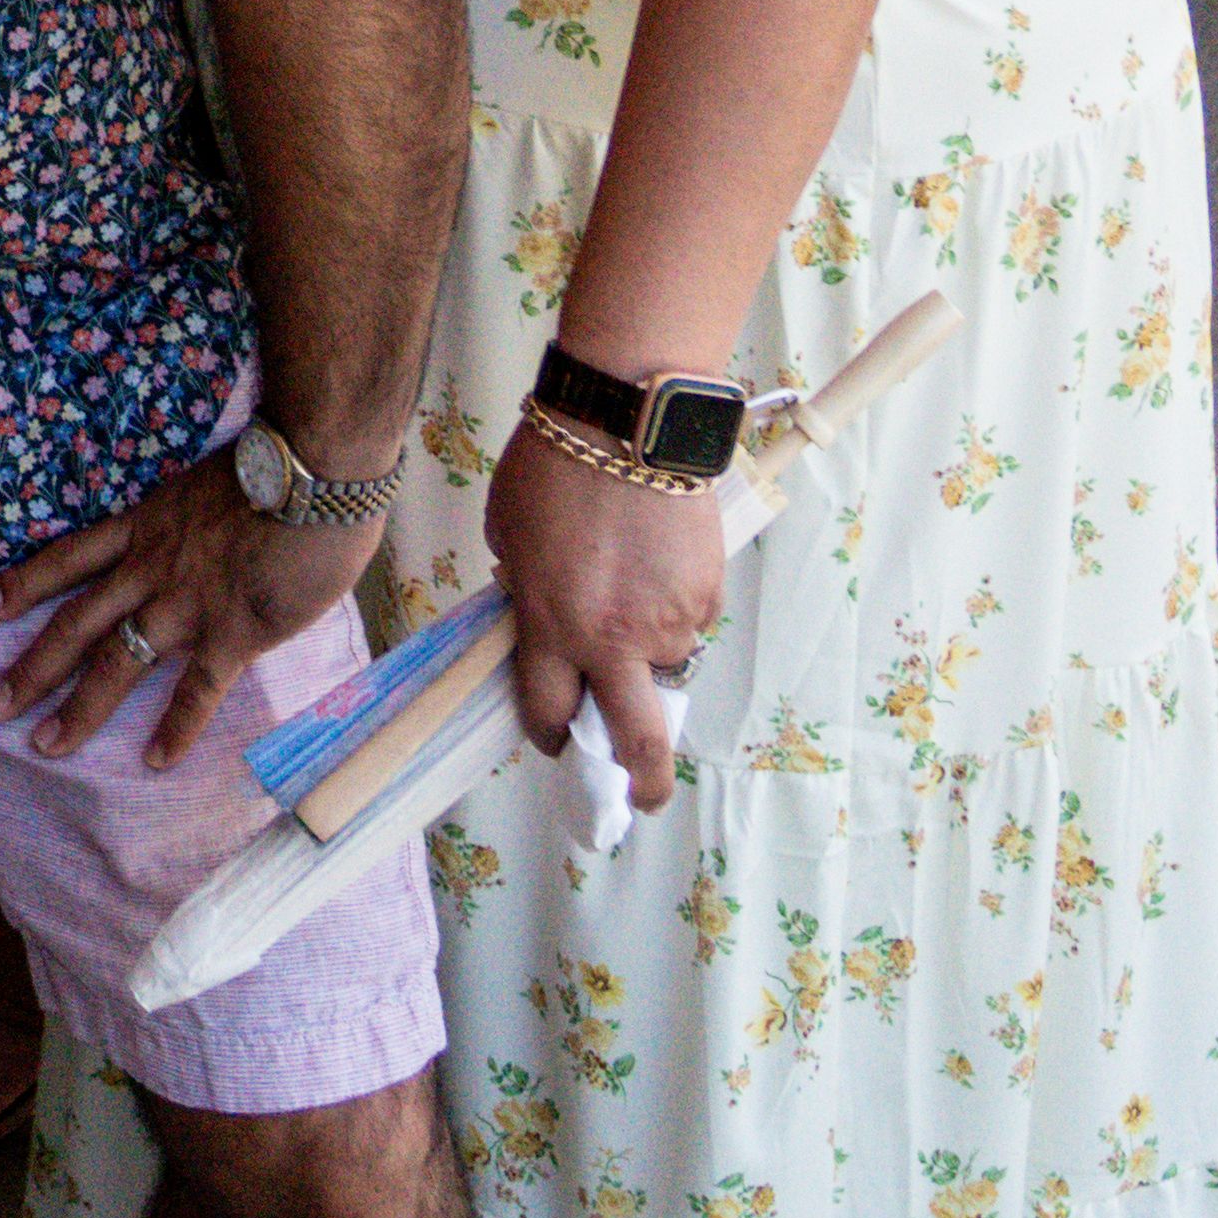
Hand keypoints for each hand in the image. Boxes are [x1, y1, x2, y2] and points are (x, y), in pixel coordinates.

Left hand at [0, 451, 374, 765]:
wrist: (314, 469)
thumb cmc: (272, 467)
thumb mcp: (204, 484)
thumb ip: (189, 522)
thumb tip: (194, 542)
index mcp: (144, 526)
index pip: (67, 558)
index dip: (22, 585)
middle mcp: (151, 568)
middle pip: (75, 623)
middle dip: (31, 668)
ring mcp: (187, 603)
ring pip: (117, 661)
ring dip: (79, 708)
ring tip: (45, 745)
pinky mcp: (233, 631)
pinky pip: (197, 689)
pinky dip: (176, 727)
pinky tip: (154, 761)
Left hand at [482, 422, 728, 809]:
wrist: (627, 423)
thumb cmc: (554, 468)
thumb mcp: (510, 537)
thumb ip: (526, 592)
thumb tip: (540, 616)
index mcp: (550, 628)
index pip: (548, 712)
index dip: (551, 734)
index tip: (558, 742)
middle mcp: (612, 639)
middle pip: (635, 740)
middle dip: (642, 781)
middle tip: (643, 795)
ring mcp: (667, 620)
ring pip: (665, 666)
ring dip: (650, 650)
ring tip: (633, 589)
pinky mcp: (706, 594)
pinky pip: (690, 620)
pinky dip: (674, 606)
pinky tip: (657, 560)